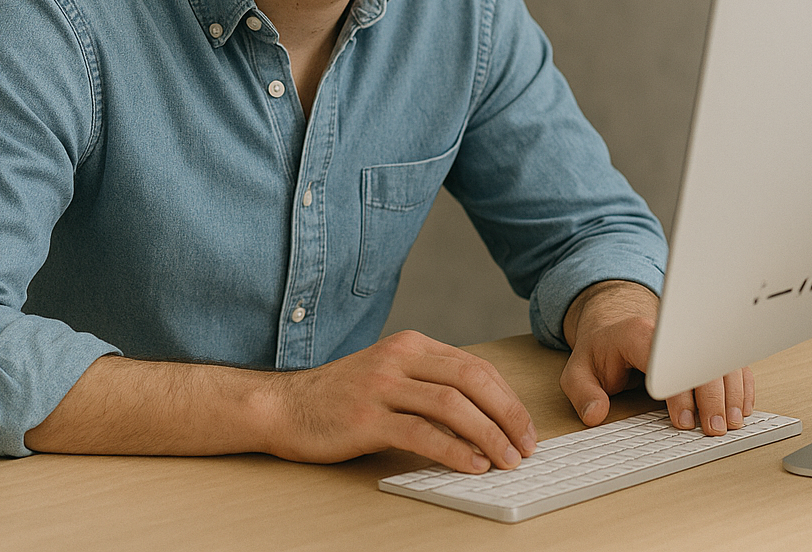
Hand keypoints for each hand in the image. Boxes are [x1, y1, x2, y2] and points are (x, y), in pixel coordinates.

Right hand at [261, 330, 536, 473]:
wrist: (284, 406)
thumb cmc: (340, 398)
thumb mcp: (390, 377)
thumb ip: (429, 386)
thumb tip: (484, 418)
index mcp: (412, 345)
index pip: (476, 367)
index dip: (507, 399)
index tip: (525, 428)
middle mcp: (399, 358)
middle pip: (472, 380)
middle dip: (508, 414)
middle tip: (526, 446)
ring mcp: (382, 386)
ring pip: (452, 405)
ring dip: (489, 435)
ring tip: (507, 460)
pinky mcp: (366, 418)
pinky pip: (421, 433)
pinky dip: (454, 451)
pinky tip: (472, 465)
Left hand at [560, 280, 755, 435]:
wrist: (616, 326)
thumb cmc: (601, 350)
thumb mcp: (579, 370)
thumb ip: (583, 393)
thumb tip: (595, 414)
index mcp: (638, 334)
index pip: (666, 361)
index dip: (678, 391)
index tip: (683, 420)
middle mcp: (671, 332)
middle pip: (702, 360)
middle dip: (711, 397)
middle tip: (714, 428)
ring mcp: (691, 338)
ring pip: (721, 361)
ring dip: (731, 394)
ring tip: (731, 423)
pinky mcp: (704, 348)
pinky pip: (730, 363)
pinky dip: (739, 386)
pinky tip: (741, 408)